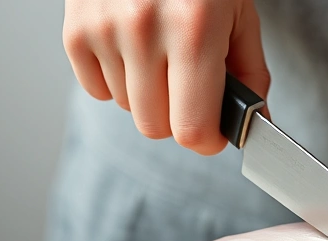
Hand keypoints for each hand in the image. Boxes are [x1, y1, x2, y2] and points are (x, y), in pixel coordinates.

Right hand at [62, 0, 268, 154]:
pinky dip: (117, 79)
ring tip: (161, 52)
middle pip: (156, 127)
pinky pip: (98, 90)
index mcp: (194, 29)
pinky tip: (133, 47)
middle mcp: (143, 30)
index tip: (214, 133)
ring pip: (128, 109)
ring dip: (148, 93)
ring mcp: (103, 29)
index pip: (192, 130)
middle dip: (178, 115)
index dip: (208, 140)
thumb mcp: (240, 13)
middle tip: (190, 85)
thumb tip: (252, 123)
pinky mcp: (75, 30)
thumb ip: (249, 73)